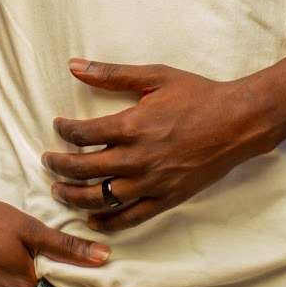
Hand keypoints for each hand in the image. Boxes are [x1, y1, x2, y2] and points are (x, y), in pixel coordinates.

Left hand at [42, 59, 270, 231]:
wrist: (237, 122)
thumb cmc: (198, 95)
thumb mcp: (155, 76)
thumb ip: (112, 74)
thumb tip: (75, 65)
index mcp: (132, 126)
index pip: (83, 134)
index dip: (64, 131)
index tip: (58, 127)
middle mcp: (138, 158)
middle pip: (83, 169)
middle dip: (58, 166)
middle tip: (48, 161)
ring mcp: (152, 182)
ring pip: (100, 198)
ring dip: (73, 196)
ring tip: (59, 190)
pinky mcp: (166, 198)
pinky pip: (130, 217)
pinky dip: (106, 221)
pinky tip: (91, 218)